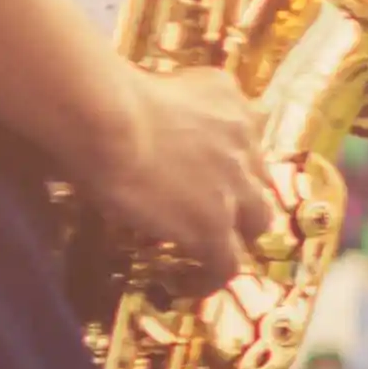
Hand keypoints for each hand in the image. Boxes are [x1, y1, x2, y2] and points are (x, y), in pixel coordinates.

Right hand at [78, 62, 281, 296]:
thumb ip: (170, 100)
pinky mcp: (212, 224)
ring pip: (256, 223)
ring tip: (207, 253)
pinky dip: (211, 277)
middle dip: (242, 199)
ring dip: (235, 237)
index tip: (206, 174)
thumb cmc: (107, 97)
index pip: (246, 132)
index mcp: (227, 98)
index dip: (229, 160)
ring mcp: (232, 186)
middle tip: (212, 214)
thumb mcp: (153, 83)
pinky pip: (227, 264)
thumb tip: (138, 117)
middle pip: (260, 179)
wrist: (110, 120)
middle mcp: (242, 139)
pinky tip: (186, 285)